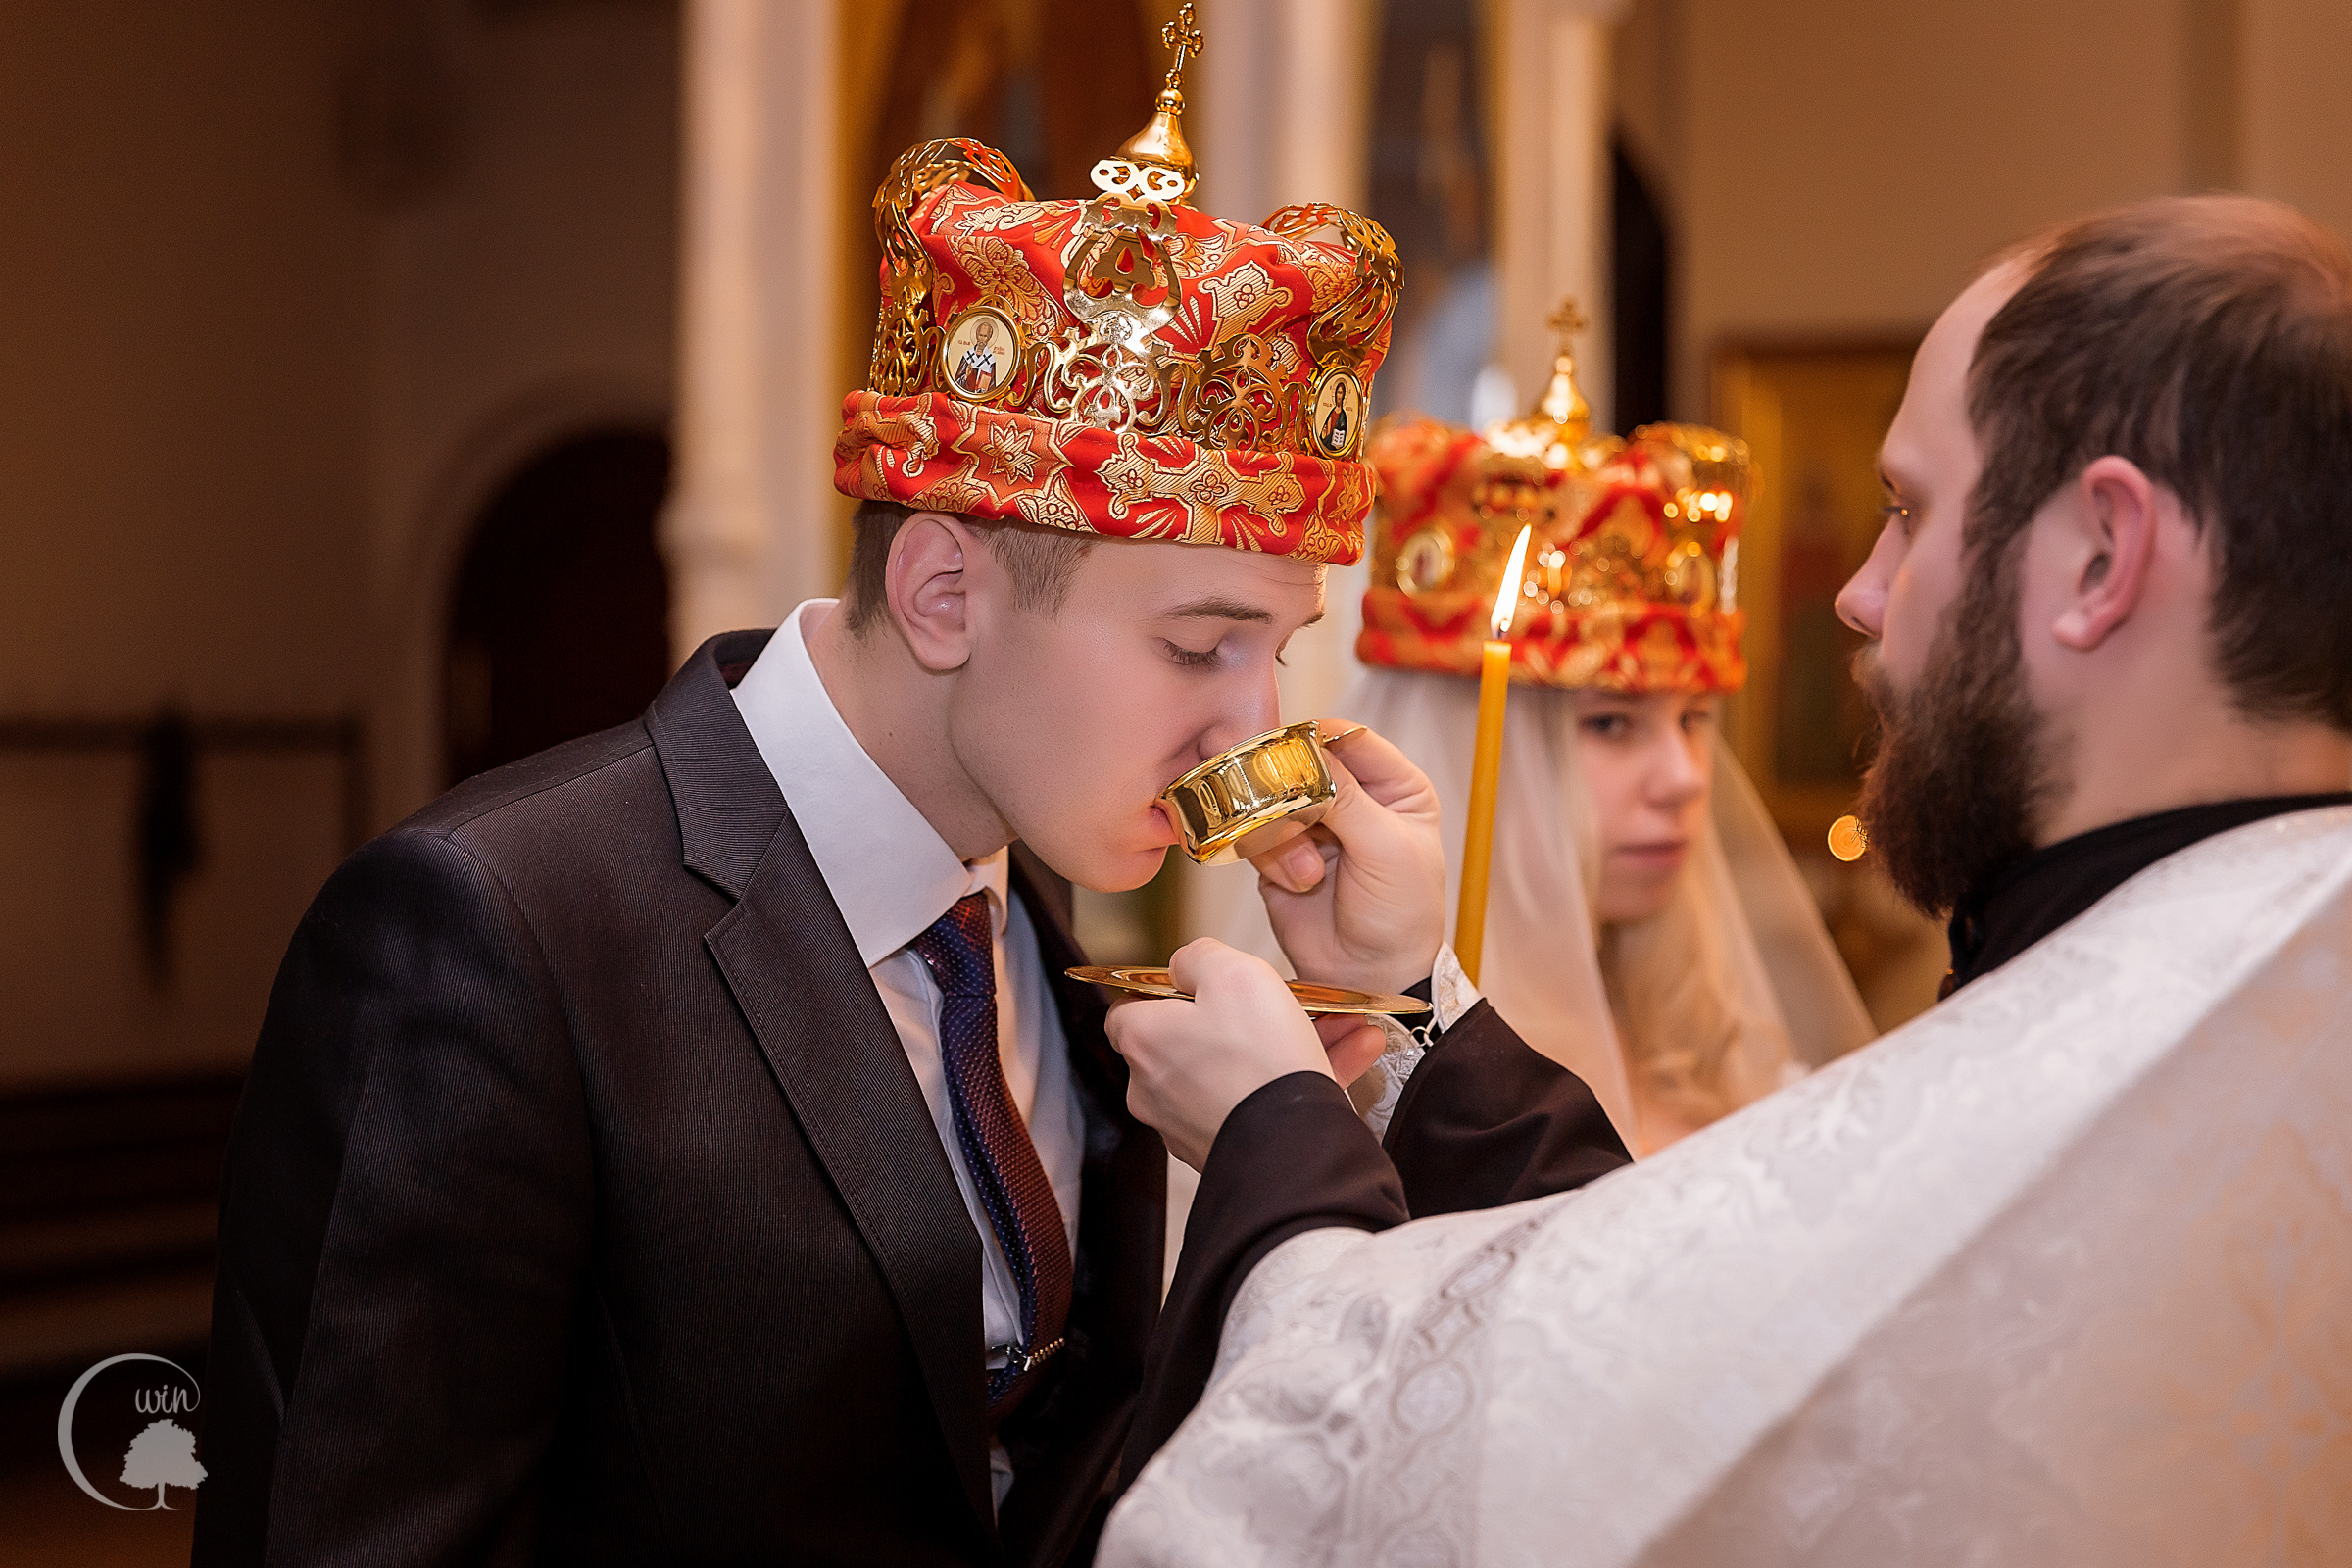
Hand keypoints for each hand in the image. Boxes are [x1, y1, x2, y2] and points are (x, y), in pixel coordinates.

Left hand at [1107, 939, 1374, 1169]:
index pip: (1131, 1006)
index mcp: (1143, 1040)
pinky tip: (1351, 1053)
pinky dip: (1297, 1078)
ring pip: (1241, 1067)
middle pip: (1196, 1037)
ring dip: (1287, 1043)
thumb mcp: (1233, 972)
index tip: (1205, 982)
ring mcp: (1189, 1122)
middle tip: (1289, 1001)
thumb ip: (1199, 957)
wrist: (1292, 1146)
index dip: (1168, 988)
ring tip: (1342, 1025)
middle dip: (1248, 1014)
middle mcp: (1154, 1088)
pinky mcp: (1226, 1147)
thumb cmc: (1259, 1058)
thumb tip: (1185, 965)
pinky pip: (1261, 1100)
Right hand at [1250, 725, 1445, 995]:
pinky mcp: (1279, 852)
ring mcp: (1312, 824)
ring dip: (1286, 834)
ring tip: (1311, 874)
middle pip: (1300, 763)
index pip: (1350, 737)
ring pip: (1272, 797)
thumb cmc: (1400, 914)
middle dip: (1293, 792)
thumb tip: (1306, 750)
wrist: (1371, 976)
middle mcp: (1352, 798)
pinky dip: (1270, 856)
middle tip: (1295, 815)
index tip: (1295, 753)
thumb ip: (1346, 796)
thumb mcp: (1386, 847)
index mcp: (1393, 785)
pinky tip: (1297, 882)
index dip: (1320, 739)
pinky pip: (1255, 833)